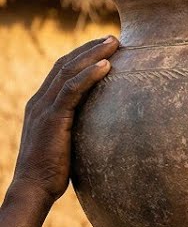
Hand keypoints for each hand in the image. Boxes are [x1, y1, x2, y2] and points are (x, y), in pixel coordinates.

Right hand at [9, 36, 116, 205]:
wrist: (34, 188)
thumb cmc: (54, 173)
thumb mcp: (68, 145)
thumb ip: (79, 131)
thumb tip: (103, 131)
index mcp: (42, 106)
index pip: (62, 72)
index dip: (82, 56)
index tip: (104, 47)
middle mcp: (40, 102)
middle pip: (66, 65)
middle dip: (90, 49)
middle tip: (113, 38)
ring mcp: (44, 108)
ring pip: (69, 72)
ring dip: (93, 55)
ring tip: (114, 44)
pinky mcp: (52, 119)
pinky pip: (72, 90)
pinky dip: (89, 76)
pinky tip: (106, 66)